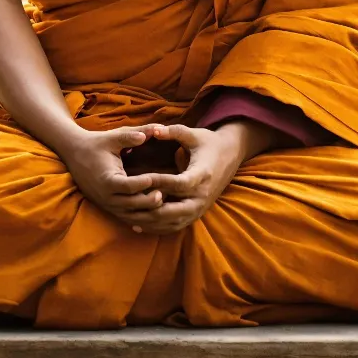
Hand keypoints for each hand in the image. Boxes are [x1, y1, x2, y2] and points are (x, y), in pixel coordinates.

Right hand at [63, 123, 168, 227]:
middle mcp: (106, 196)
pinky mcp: (108, 207)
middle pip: (130, 204)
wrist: (74, 153)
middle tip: (164, 193)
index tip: (156, 178)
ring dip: (146, 212)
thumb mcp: (112, 137)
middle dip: (147, 201)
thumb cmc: (96, 144)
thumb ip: (130, 136)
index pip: (128, 186)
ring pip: (129, 216)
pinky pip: (126, 218)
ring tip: (162, 203)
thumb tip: (150, 132)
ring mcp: (107, 204)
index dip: (142, 183)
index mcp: (106, 180)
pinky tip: (154, 216)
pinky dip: (139, 218)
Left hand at [116, 122, 261, 236]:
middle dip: (150, 208)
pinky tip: (137, 225)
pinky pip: (174, 226)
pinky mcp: (195, 214)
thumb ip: (174, 131)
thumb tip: (154, 130)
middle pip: (175, 210)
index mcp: (203, 175)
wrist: (230, 156)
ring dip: (150, 221)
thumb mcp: (194, 134)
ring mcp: (199, 207)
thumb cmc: (208, 143)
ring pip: (172, 222)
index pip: (180, 183)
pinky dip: (156, 228)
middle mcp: (202, 195)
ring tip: (127, 216)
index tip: (141, 178)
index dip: (160, 182)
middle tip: (128, 203)